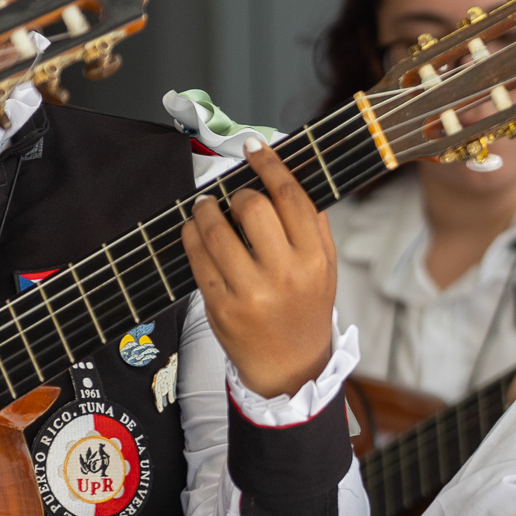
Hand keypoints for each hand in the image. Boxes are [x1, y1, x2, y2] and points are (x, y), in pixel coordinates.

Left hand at [183, 143, 336, 398]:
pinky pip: (197, 257)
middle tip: (235, 198)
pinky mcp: (221, 306)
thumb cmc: (305, 311)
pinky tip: (196, 231)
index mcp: (315, 259)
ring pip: (217, 229)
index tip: (254, 147)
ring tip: (206, 208)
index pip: (291, 196)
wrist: (290, 367)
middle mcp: (285, 274)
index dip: (269, 164)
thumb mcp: (325, 269)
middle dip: (238, 194)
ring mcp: (251, 292)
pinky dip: (191, 236)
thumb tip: (286, 176)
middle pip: (253, 206)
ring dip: (206, 210)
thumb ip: (312, 226)